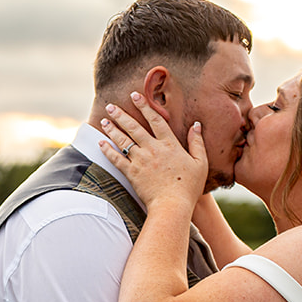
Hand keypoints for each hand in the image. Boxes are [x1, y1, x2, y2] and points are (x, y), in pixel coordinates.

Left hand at [98, 94, 206, 210]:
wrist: (172, 205)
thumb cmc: (189, 187)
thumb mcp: (201, 163)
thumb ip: (197, 142)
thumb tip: (196, 125)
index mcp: (170, 145)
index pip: (156, 120)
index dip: (145, 106)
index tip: (135, 96)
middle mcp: (153, 149)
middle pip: (134, 127)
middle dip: (121, 115)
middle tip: (111, 106)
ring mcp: (140, 161)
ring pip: (123, 140)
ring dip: (112, 129)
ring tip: (104, 120)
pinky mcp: (131, 173)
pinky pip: (116, 159)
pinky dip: (107, 150)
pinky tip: (100, 143)